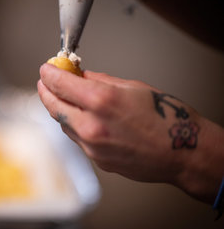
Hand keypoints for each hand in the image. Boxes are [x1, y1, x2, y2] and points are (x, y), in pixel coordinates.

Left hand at [38, 63, 223, 203]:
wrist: (183, 152)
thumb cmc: (166, 117)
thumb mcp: (132, 87)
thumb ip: (100, 81)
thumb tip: (79, 76)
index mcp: (100, 101)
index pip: (59, 84)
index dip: (49, 74)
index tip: (46, 68)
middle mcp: (91, 125)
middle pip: (53, 106)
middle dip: (45, 91)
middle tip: (44, 82)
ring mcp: (92, 146)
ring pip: (64, 124)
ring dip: (60, 109)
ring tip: (63, 97)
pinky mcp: (97, 160)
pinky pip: (77, 138)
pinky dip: (74, 125)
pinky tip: (81, 117)